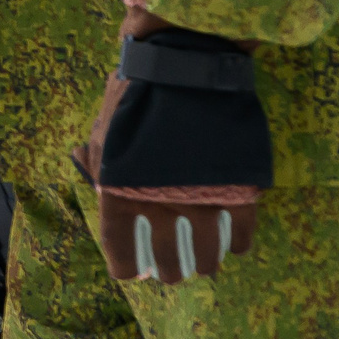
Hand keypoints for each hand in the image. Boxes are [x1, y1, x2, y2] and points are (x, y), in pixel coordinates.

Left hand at [71, 4, 271, 283]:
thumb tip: (98, 192)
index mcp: (119, 194)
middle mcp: (159, 204)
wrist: (182, 65)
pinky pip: (241, 236)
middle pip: (167, 263)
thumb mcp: (102, 134)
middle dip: (169, 271)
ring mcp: (201, 199)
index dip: (127, 268)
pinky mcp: (239, 190)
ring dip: (204, 263)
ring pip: (207, 256)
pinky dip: (236, 244)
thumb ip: (99, 169)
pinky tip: (232, 242)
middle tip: (174, 271)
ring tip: (204, 264)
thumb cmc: (133, 96)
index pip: (121, 252)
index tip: (134, 272)